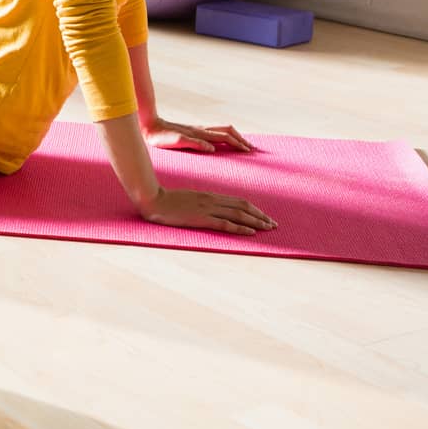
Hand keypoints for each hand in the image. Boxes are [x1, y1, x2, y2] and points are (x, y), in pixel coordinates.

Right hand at [139, 187, 275, 234]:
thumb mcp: (188, 199)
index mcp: (210, 196)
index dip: (254, 209)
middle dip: (261, 216)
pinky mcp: (201, 218)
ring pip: (238, 215)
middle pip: (243, 207)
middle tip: (274, 224)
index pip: (239, 201)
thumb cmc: (167, 201)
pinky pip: (225, 223)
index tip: (265, 217)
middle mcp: (212, 200)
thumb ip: (202, 203)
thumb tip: (213, 210)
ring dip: (256, 222)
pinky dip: (240, 228)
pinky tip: (250, 232)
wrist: (154, 199)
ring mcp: (207, 209)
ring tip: (268, 228)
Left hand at [142, 117, 254, 153]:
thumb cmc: (160, 137)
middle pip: (228, 131)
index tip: (249, 151)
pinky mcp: (193, 131)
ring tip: (244, 144)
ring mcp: (198, 129)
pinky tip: (224, 142)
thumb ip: (194, 144)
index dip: (238, 144)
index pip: (225, 137)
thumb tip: (212, 149)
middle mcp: (202, 130)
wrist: (149, 126)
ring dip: (235, 136)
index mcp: (200, 133)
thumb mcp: (176, 142)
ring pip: (223, 129)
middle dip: (241, 139)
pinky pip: (215, 131)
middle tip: (252, 148)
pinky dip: (225, 135)